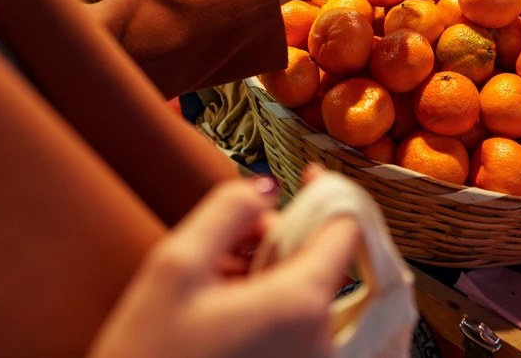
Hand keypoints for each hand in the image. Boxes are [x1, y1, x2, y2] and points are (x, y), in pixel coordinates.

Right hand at [89, 177, 360, 357]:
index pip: (346, 228)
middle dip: (281, 238)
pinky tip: (223, 313)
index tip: (308, 177)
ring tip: (213, 284)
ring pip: (308, 295)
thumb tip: (265, 188)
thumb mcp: (173, 268)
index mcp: (301, 304)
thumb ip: (226, 210)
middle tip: (228, 242)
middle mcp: (323, 342)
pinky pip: (301, 331)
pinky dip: (271, 309)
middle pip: (324, 262)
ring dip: (270, 274)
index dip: (328, 194)